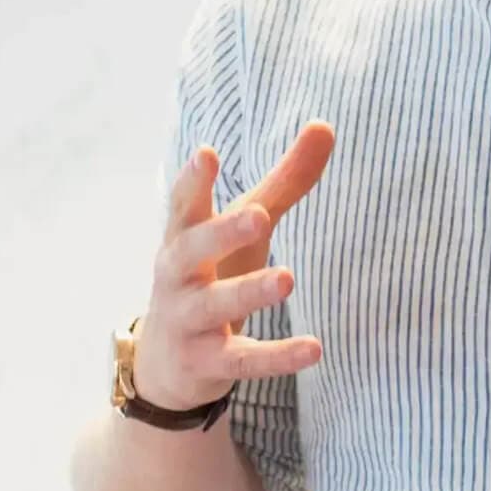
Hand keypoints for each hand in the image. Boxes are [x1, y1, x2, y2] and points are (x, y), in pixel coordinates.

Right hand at [133, 122, 334, 411]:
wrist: (165, 364)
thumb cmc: (212, 272)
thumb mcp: (245, 227)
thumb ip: (284, 181)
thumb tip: (326, 126)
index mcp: (185, 237)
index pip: (185, 204)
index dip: (195, 180)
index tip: (207, 153)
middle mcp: (179, 276)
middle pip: (193, 249)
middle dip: (222, 231)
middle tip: (259, 215)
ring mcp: (190, 321)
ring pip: (217, 305)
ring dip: (249, 292)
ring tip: (286, 279)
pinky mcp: (208, 363)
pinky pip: (243, 360)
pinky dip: (277, 357)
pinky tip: (314, 349)